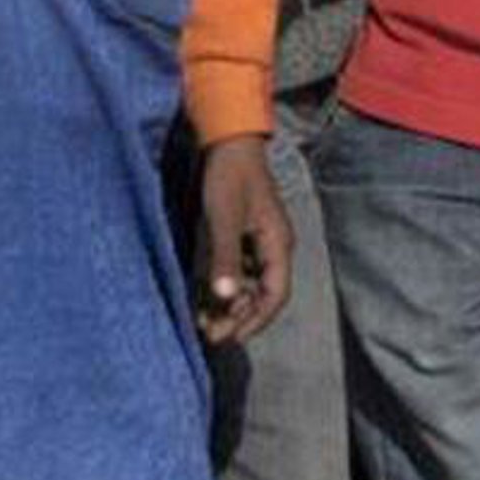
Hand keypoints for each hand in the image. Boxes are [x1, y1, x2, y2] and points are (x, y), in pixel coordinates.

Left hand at [195, 136, 292, 346]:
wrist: (228, 141)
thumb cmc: (229, 177)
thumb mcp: (224, 218)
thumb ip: (226, 256)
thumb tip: (225, 297)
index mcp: (278, 244)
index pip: (276, 295)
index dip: (255, 321)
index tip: (229, 338)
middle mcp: (272, 247)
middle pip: (262, 295)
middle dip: (238, 317)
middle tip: (209, 335)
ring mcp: (257, 242)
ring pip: (249, 285)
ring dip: (229, 305)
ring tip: (202, 321)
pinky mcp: (242, 236)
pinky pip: (237, 270)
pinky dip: (222, 286)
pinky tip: (202, 297)